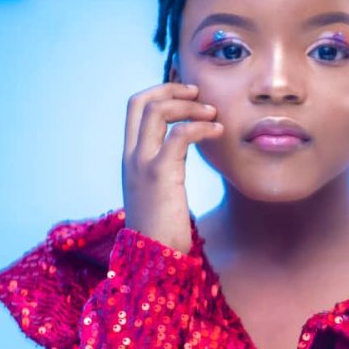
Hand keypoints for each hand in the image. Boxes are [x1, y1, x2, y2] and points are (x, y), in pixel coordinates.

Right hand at [122, 82, 222, 254]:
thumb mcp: (160, 193)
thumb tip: (184, 155)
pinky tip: (218, 132)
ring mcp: (141, 164)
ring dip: (188, 105)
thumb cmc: (163, 232)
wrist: (155, 259)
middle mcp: (131, 157)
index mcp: (130, 159)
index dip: (160, 93)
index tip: (188, 97)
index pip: (135, 109)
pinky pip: (179, 135)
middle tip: (199, 94)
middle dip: (170, 89)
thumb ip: (166, 169)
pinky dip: (201, 127)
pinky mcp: (160, 174)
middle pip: (140, 101)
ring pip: (157, 111)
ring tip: (213, 114)